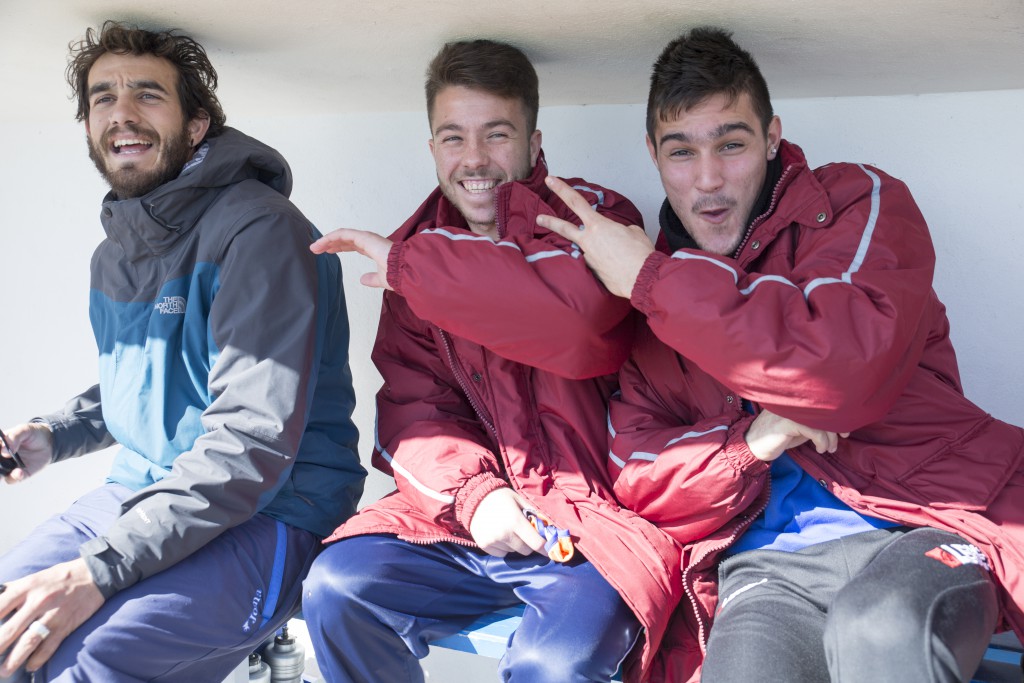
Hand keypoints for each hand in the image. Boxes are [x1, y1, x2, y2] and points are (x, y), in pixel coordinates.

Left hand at [0, 559, 104, 674]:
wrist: (95, 574)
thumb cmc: (59, 577)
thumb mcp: (33, 578)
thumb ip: (12, 591)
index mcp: (26, 587)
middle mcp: (38, 601)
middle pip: (9, 631)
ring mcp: (53, 615)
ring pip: (28, 642)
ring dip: (13, 660)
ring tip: (3, 672)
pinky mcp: (66, 625)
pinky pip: (50, 647)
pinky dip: (38, 659)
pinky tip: (30, 666)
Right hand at [1, 422, 53, 482]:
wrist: (49, 443)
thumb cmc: (33, 434)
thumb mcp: (24, 430)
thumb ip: (14, 436)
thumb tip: (4, 451)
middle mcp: (1, 458)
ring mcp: (8, 467)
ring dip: (0, 475)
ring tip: (2, 474)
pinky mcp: (18, 474)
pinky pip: (11, 479)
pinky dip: (14, 477)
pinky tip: (19, 472)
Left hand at [310, 228, 393, 289]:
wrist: (405, 271)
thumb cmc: (398, 275)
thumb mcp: (381, 279)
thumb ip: (372, 279)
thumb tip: (362, 280)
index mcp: (373, 249)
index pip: (353, 245)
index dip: (340, 247)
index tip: (328, 251)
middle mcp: (369, 241)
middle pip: (345, 239)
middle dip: (330, 243)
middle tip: (316, 249)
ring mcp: (367, 238)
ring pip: (342, 235)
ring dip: (327, 239)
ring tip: (314, 246)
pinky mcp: (364, 237)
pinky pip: (343, 234)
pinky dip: (331, 237)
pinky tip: (322, 243)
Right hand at [468, 488, 545, 557]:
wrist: (474, 497)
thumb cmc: (501, 497)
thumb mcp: (520, 500)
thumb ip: (534, 514)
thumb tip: (549, 528)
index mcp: (516, 521)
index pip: (536, 543)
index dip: (545, 548)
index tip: (550, 551)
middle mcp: (504, 533)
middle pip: (526, 550)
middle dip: (528, 543)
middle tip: (524, 533)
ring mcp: (493, 541)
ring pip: (513, 552)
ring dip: (514, 545)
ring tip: (507, 530)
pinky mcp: (484, 545)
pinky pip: (501, 554)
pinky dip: (503, 548)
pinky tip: (498, 535)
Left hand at [535, 176, 654, 297]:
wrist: (641, 278)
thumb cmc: (640, 254)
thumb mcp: (633, 232)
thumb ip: (621, 229)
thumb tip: (619, 234)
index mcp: (598, 226)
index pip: (576, 202)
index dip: (561, 189)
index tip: (550, 180)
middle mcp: (588, 241)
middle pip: (564, 228)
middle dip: (550, 221)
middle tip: (539, 218)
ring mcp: (588, 257)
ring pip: (582, 248)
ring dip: (589, 249)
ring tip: (601, 251)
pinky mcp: (592, 272)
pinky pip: (594, 263)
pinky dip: (602, 263)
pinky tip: (613, 267)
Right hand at [744, 409, 848, 462]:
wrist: (753, 446)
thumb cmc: (777, 437)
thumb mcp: (799, 428)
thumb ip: (813, 422)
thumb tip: (836, 424)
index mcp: (795, 400)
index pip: (822, 403)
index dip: (836, 416)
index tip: (844, 430)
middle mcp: (792, 402)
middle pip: (823, 411)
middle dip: (836, 426)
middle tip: (842, 438)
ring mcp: (789, 410)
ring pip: (820, 422)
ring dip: (829, 438)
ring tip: (828, 448)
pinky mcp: (787, 422)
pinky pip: (814, 430)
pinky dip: (821, 442)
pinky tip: (819, 449)